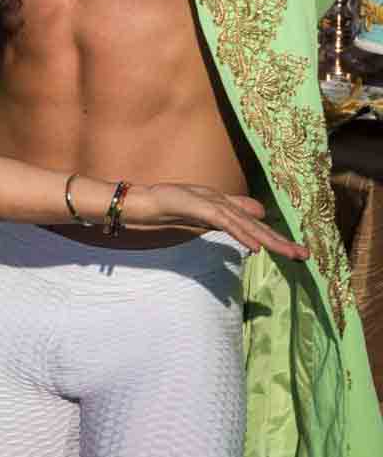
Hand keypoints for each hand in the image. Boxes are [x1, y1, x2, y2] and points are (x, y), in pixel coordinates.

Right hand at [121, 183, 308, 259]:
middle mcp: (226, 206)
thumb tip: (259, 213)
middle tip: (305, 256)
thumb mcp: (209, 210)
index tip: (297, 252)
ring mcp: (216, 206)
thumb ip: (232, 211)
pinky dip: (243, 235)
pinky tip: (256, 247)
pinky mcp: (205, 208)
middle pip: (259, 226)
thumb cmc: (175, 203)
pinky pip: (228, 224)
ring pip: (248, 226)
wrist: (149, 200)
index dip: (277, 238)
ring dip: (270, 240)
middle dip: (282, 242)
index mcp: (228, 209)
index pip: (257, 226)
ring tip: (289, 253)